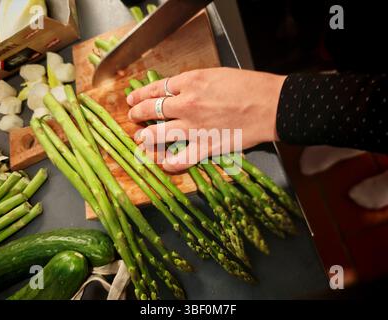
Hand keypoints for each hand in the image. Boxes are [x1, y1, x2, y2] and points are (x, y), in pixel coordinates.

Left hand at [127, 67, 285, 171]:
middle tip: (133, 118)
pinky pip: (179, 159)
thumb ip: (194, 83)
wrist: (271, 105)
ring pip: (157, 135)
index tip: (132, 99)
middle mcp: (186, 104)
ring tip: (141, 139)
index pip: (155, 88)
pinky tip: (163, 162)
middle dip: (137, 115)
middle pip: (151, 110)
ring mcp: (194, 128)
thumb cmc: (249, 87)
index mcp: (190, 82)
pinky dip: (168, 163)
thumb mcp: (217, 75)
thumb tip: (179, 91)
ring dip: (145, 138)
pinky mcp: (205, 147)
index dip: (140, 95)